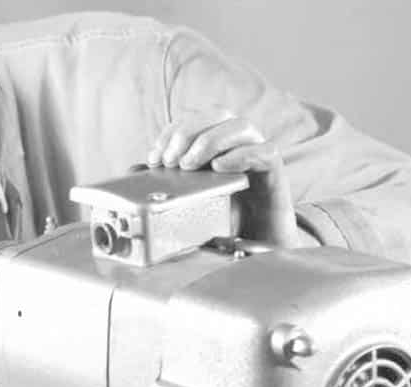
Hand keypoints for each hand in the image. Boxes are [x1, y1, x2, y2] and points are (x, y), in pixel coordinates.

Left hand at [147, 114, 298, 246]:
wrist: (262, 247)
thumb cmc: (228, 221)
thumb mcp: (192, 201)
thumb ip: (166, 183)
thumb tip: (135, 170)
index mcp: (220, 144)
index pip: (196, 120)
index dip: (173, 131)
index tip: (155, 157)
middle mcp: (240, 143)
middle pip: (217, 115)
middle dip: (188, 132)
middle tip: (170, 160)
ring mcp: (259, 154)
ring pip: (241, 127)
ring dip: (210, 140)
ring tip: (190, 165)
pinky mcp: (275, 172)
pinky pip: (264, 152)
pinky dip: (241, 154)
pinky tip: (220, 167)